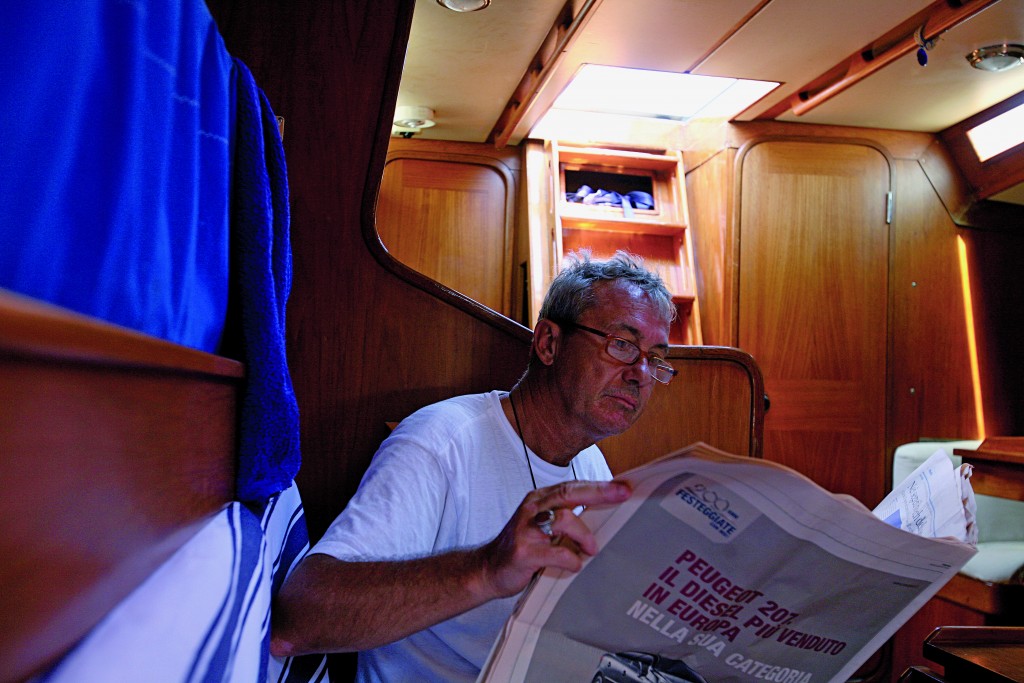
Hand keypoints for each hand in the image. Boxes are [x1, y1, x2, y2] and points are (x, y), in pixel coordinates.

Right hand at [478, 480, 631, 597]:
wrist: (487, 569)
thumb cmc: (522, 547)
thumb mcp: (542, 526)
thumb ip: (566, 518)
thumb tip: (603, 516)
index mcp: (539, 500)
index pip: (572, 486)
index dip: (598, 485)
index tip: (623, 486)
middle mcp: (532, 509)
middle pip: (568, 493)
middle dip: (598, 492)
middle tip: (621, 494)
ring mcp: (525, 530)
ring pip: (563, 519)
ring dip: (583, 535)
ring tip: (590, 549)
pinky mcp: (523, 552)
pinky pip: (556, 553)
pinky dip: (570, 560)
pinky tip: (573, 565)